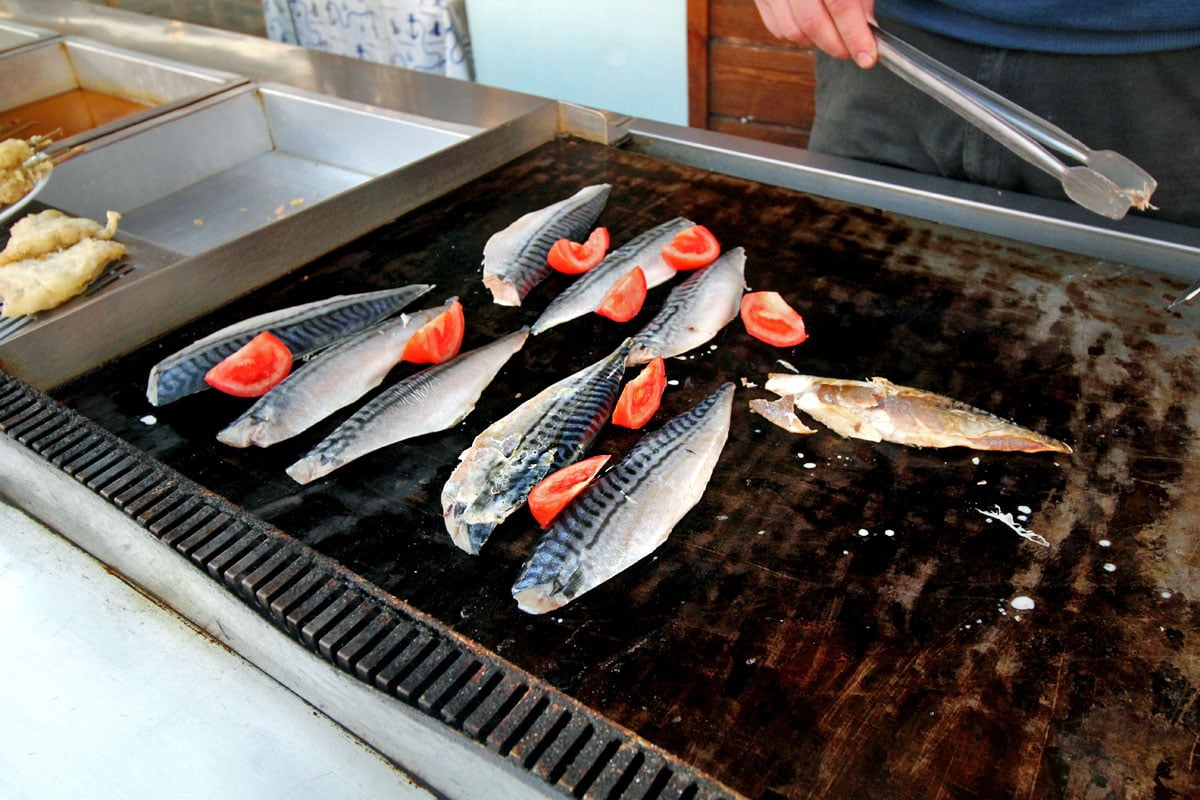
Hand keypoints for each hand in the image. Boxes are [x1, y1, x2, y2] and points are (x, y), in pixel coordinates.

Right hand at [753, 0, 877, 66]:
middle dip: (837, 45)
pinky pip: (776, 26)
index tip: (867, 56)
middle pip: (813, 22)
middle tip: (854, 52)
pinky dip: (796, 35)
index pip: (840, 3)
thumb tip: (869, 20)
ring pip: (793, 30)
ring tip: (835, 39)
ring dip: (817, 42)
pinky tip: (812, 29)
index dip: (855, 34)